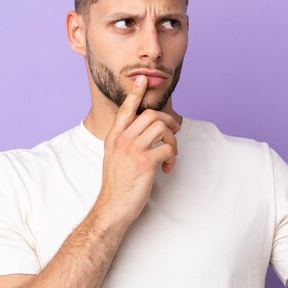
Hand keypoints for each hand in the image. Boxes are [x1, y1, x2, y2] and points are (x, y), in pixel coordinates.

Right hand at [95, 75, 180, 225]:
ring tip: (170, 154)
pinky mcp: (144, 162)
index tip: (141, 80)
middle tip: (175, 131)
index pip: (125, 109)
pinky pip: (167, 148)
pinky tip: (167, 168)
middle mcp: (122, 140)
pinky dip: (172, 157)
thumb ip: (124, 142)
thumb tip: (144, 132)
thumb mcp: (113, 157)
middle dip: (168, 121)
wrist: (112, 207)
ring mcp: (132, 150)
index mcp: (113, 137)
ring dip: (172, 140)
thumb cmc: (116, 185)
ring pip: (162, 129)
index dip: (135, 93)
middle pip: (150, 115)